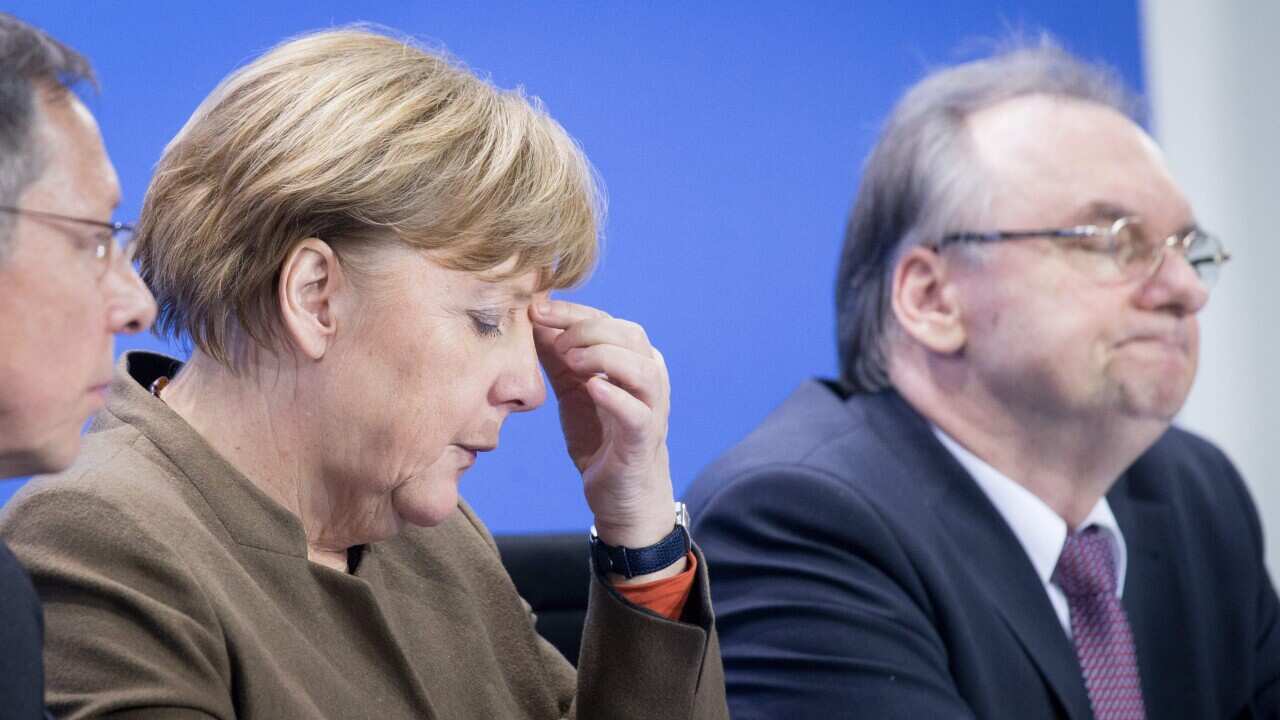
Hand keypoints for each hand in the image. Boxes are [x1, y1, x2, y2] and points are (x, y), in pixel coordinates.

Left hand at [532, 299, 676, 552]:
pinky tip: (591, 388)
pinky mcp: (645, 439)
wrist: (622, 496)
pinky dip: (615, 396)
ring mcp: (652, 408)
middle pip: (629, 335)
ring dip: (604, 357)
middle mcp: (650, 378)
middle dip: (587, 330)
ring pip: (641, 368)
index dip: (572, 312)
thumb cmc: (601, 437)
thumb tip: (533, 322)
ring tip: (572, 361)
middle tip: (554, 343)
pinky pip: (637, 412)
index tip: (536, 309)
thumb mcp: (573, 391)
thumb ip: (557, 358)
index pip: (608, 320)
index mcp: (634, 360)